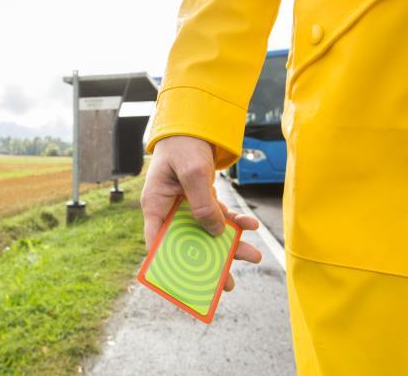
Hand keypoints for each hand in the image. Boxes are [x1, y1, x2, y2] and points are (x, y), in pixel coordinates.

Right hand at [140, 136, 261, 290]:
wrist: (195, 124)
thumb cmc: (184, 145)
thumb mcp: (193, 173)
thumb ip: (202, 204)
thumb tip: (215, 232)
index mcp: (155, 205)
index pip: (156, 242)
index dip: (167, 265)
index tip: (184, 283)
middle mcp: (168, 209)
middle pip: (186, 243)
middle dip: (209, 262)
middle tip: (227, 283)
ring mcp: (185, 205)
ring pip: (206, 233)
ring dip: (229, 245)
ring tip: (252, 256)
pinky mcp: (200, 198)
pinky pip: (218, 216)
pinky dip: (235, 221)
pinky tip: (250, 225)